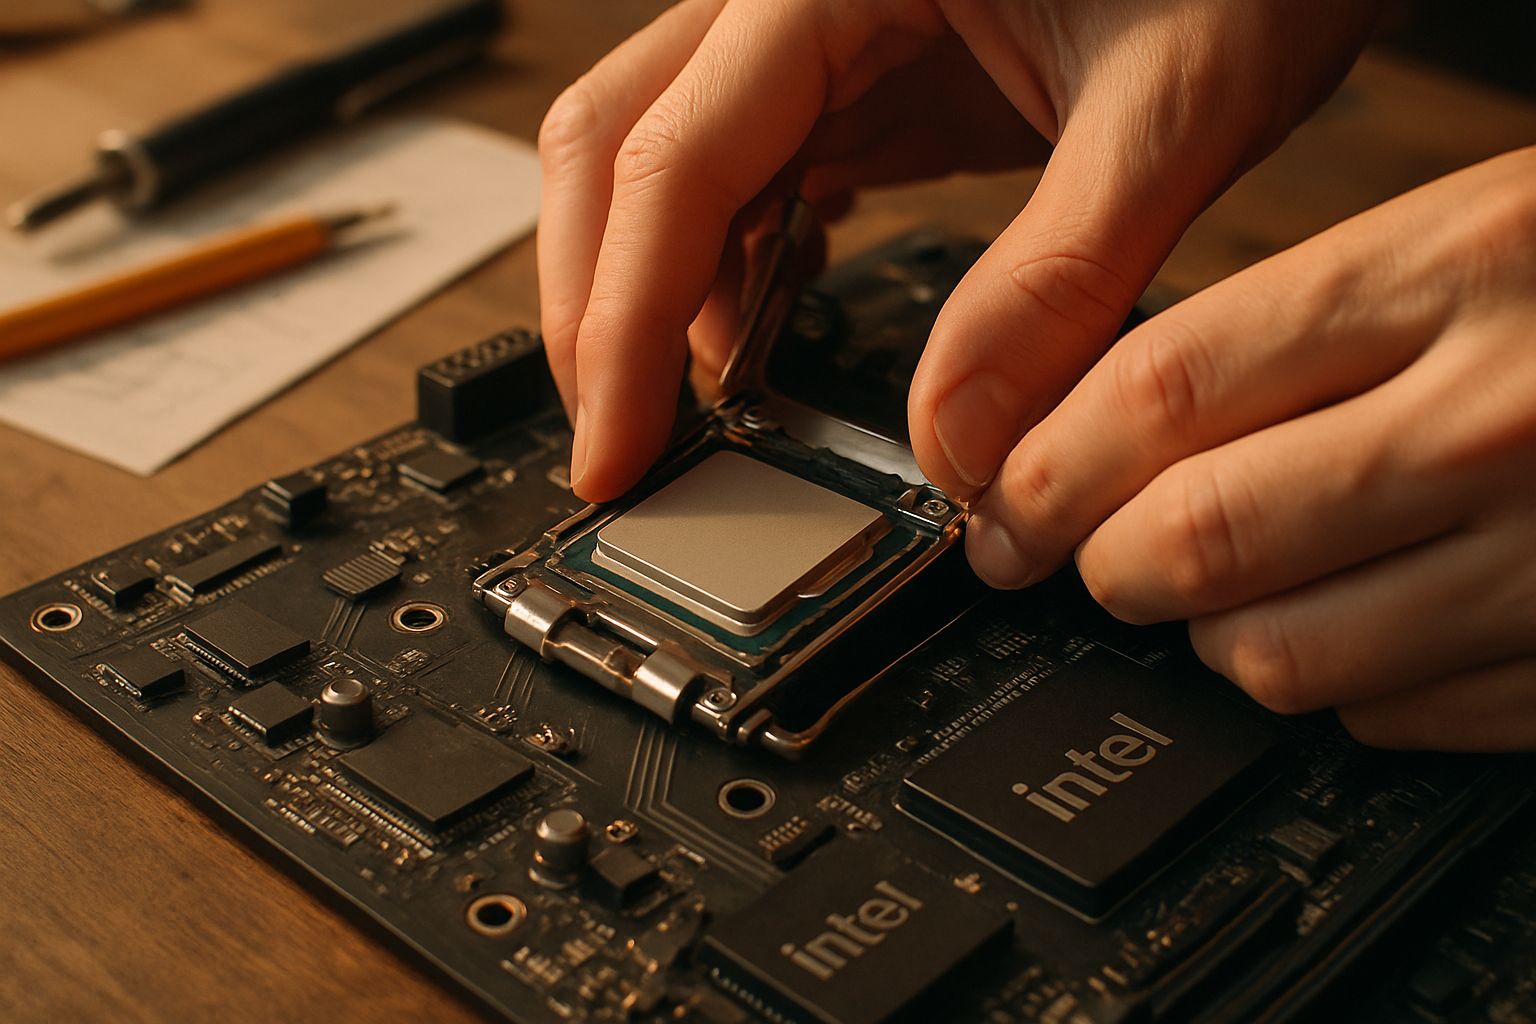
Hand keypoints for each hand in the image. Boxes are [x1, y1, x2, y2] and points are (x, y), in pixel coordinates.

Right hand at [536, 0, 1377, 500]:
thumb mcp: (1173, 107)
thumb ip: (1059, 281)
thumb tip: (961, 445)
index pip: (671, 160)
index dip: (622, 322)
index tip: (617, 450)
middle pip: (613, 151)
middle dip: (595, 308)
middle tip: (619, 448)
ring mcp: (812, 38)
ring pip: (658, 167)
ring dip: (652, 296)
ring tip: (701, 411)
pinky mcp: (848, 82)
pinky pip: (739, 179)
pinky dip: (724, 271)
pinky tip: (759, 331)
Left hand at [967, 147, 1535, 749]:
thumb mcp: (1468, 231)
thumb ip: (1289, 323)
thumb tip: (1102, 423)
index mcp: (1453, 269)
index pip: (1159, 390)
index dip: (1043, 466)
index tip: (1001, 504)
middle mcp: (1498, 418)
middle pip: (1192, 540)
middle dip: (1101, 565)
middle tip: (1088, 554)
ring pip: (1276, 656)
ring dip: (1211, 636)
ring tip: (1225, 590)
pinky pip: (1391, 716)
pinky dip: (1336, 685)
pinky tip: (1358, 623)